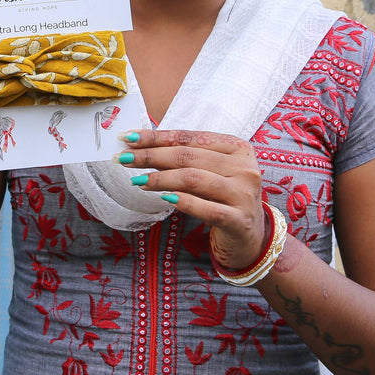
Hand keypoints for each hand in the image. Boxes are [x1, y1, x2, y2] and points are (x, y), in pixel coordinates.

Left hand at [117, 129, 267, 269]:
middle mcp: (244, 168)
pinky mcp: (239, 220)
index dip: (156, 137)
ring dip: (159, 178)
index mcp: (238, 148)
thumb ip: (185, 158)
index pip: (189, 137)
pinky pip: (205, 209)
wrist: (251, 237)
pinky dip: (181, 201)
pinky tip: (162, 198)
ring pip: (193, 179)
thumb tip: (142, 147)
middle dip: (150, 156)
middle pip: (188, 156)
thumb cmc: (224, 198)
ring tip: (137, 180)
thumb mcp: (211, 172)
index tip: (128, 138)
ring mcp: (244, 194)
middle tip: (123, 158)